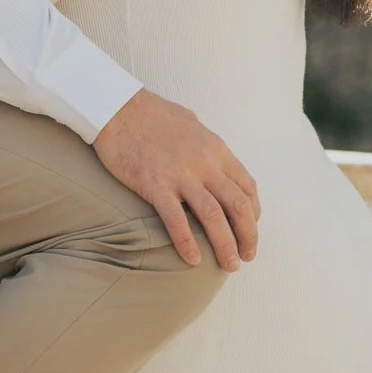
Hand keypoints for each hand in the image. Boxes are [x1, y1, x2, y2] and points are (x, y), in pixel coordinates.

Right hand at [92, 88, 259, 271]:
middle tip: (247, 256)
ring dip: (226, 244)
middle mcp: (204, 163)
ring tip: (229, 264)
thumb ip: (206, 145)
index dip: (253, 213)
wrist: (117, 107)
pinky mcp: (154, 184)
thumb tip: (214, 157)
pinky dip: (187, 242)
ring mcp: (180, 174)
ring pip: (213, 216)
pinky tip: (192, 260)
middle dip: (248, 235)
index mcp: (216, 149)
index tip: (250, 228)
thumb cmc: (152, 113)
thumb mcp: (191, 124)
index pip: (246, 186)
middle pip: (238, 205)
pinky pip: (176, 219)